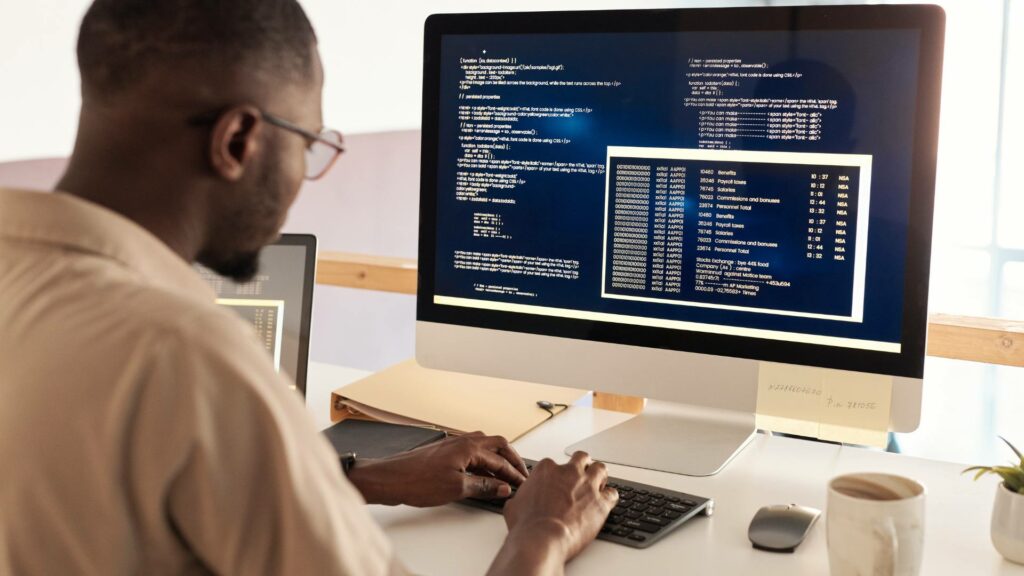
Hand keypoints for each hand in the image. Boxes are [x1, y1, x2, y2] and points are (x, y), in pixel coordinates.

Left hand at [345, 431, 528, 506]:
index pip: (500, 459)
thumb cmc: (416, 481)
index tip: (522, 484)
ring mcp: (452, 445)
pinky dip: (482, 462)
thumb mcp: (456, 488)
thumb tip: (501, 487)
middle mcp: (462, 441)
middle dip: (510, 459)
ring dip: (496, 460)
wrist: (389, 479)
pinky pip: (471, 453)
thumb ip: (483, 486)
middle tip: (520, 474)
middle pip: (496, 445)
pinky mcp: (443, 453)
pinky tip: (481, 475)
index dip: (513, 474)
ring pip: (483, 447)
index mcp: (468, 446)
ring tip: (503, 476)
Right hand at [488, 452, 617, 574]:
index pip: (554, 463)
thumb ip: (520, 498)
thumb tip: (518, 502)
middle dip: (582, 465)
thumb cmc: (527, 525)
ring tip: (598, 484)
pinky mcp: (601, 502)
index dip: (556, 474)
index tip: (556, 483)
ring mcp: (587, 485)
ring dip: (599, 475)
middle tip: (580, 475)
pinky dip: (610, 497)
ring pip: (600, 469)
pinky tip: (606, 502)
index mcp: (546, 470)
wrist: (542, 539)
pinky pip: (613, 493)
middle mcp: (568, 472)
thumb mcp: (513, 506)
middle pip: (581, 458)